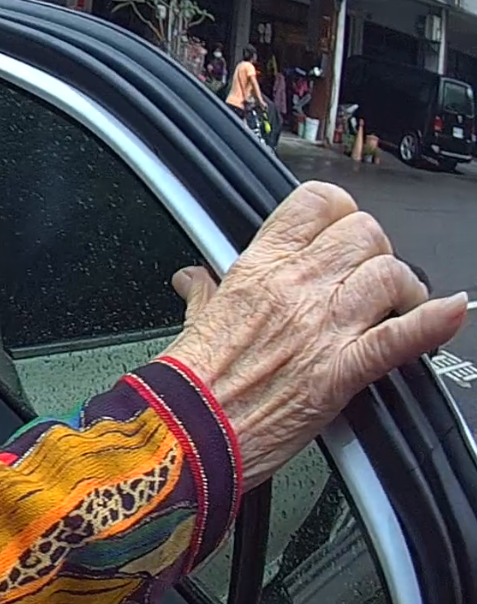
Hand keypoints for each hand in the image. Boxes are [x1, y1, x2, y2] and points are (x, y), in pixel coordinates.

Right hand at [160, 181, 466, 488]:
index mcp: (258, 269)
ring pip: (389, 274)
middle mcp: (295, 289)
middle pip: (363, 232)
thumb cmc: (187, 383)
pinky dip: (432, 324)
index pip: (316, 204)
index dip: (338, 211)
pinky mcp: (342, 371)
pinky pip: (400, 337)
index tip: (339, 230)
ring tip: (398, 306)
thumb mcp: (192, 321)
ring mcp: (323, 328)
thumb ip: (203, 293)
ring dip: (404, 288)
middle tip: (366, 275)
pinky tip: (449, 312)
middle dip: (374, 250)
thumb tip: (194, 278)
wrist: (186, 431)